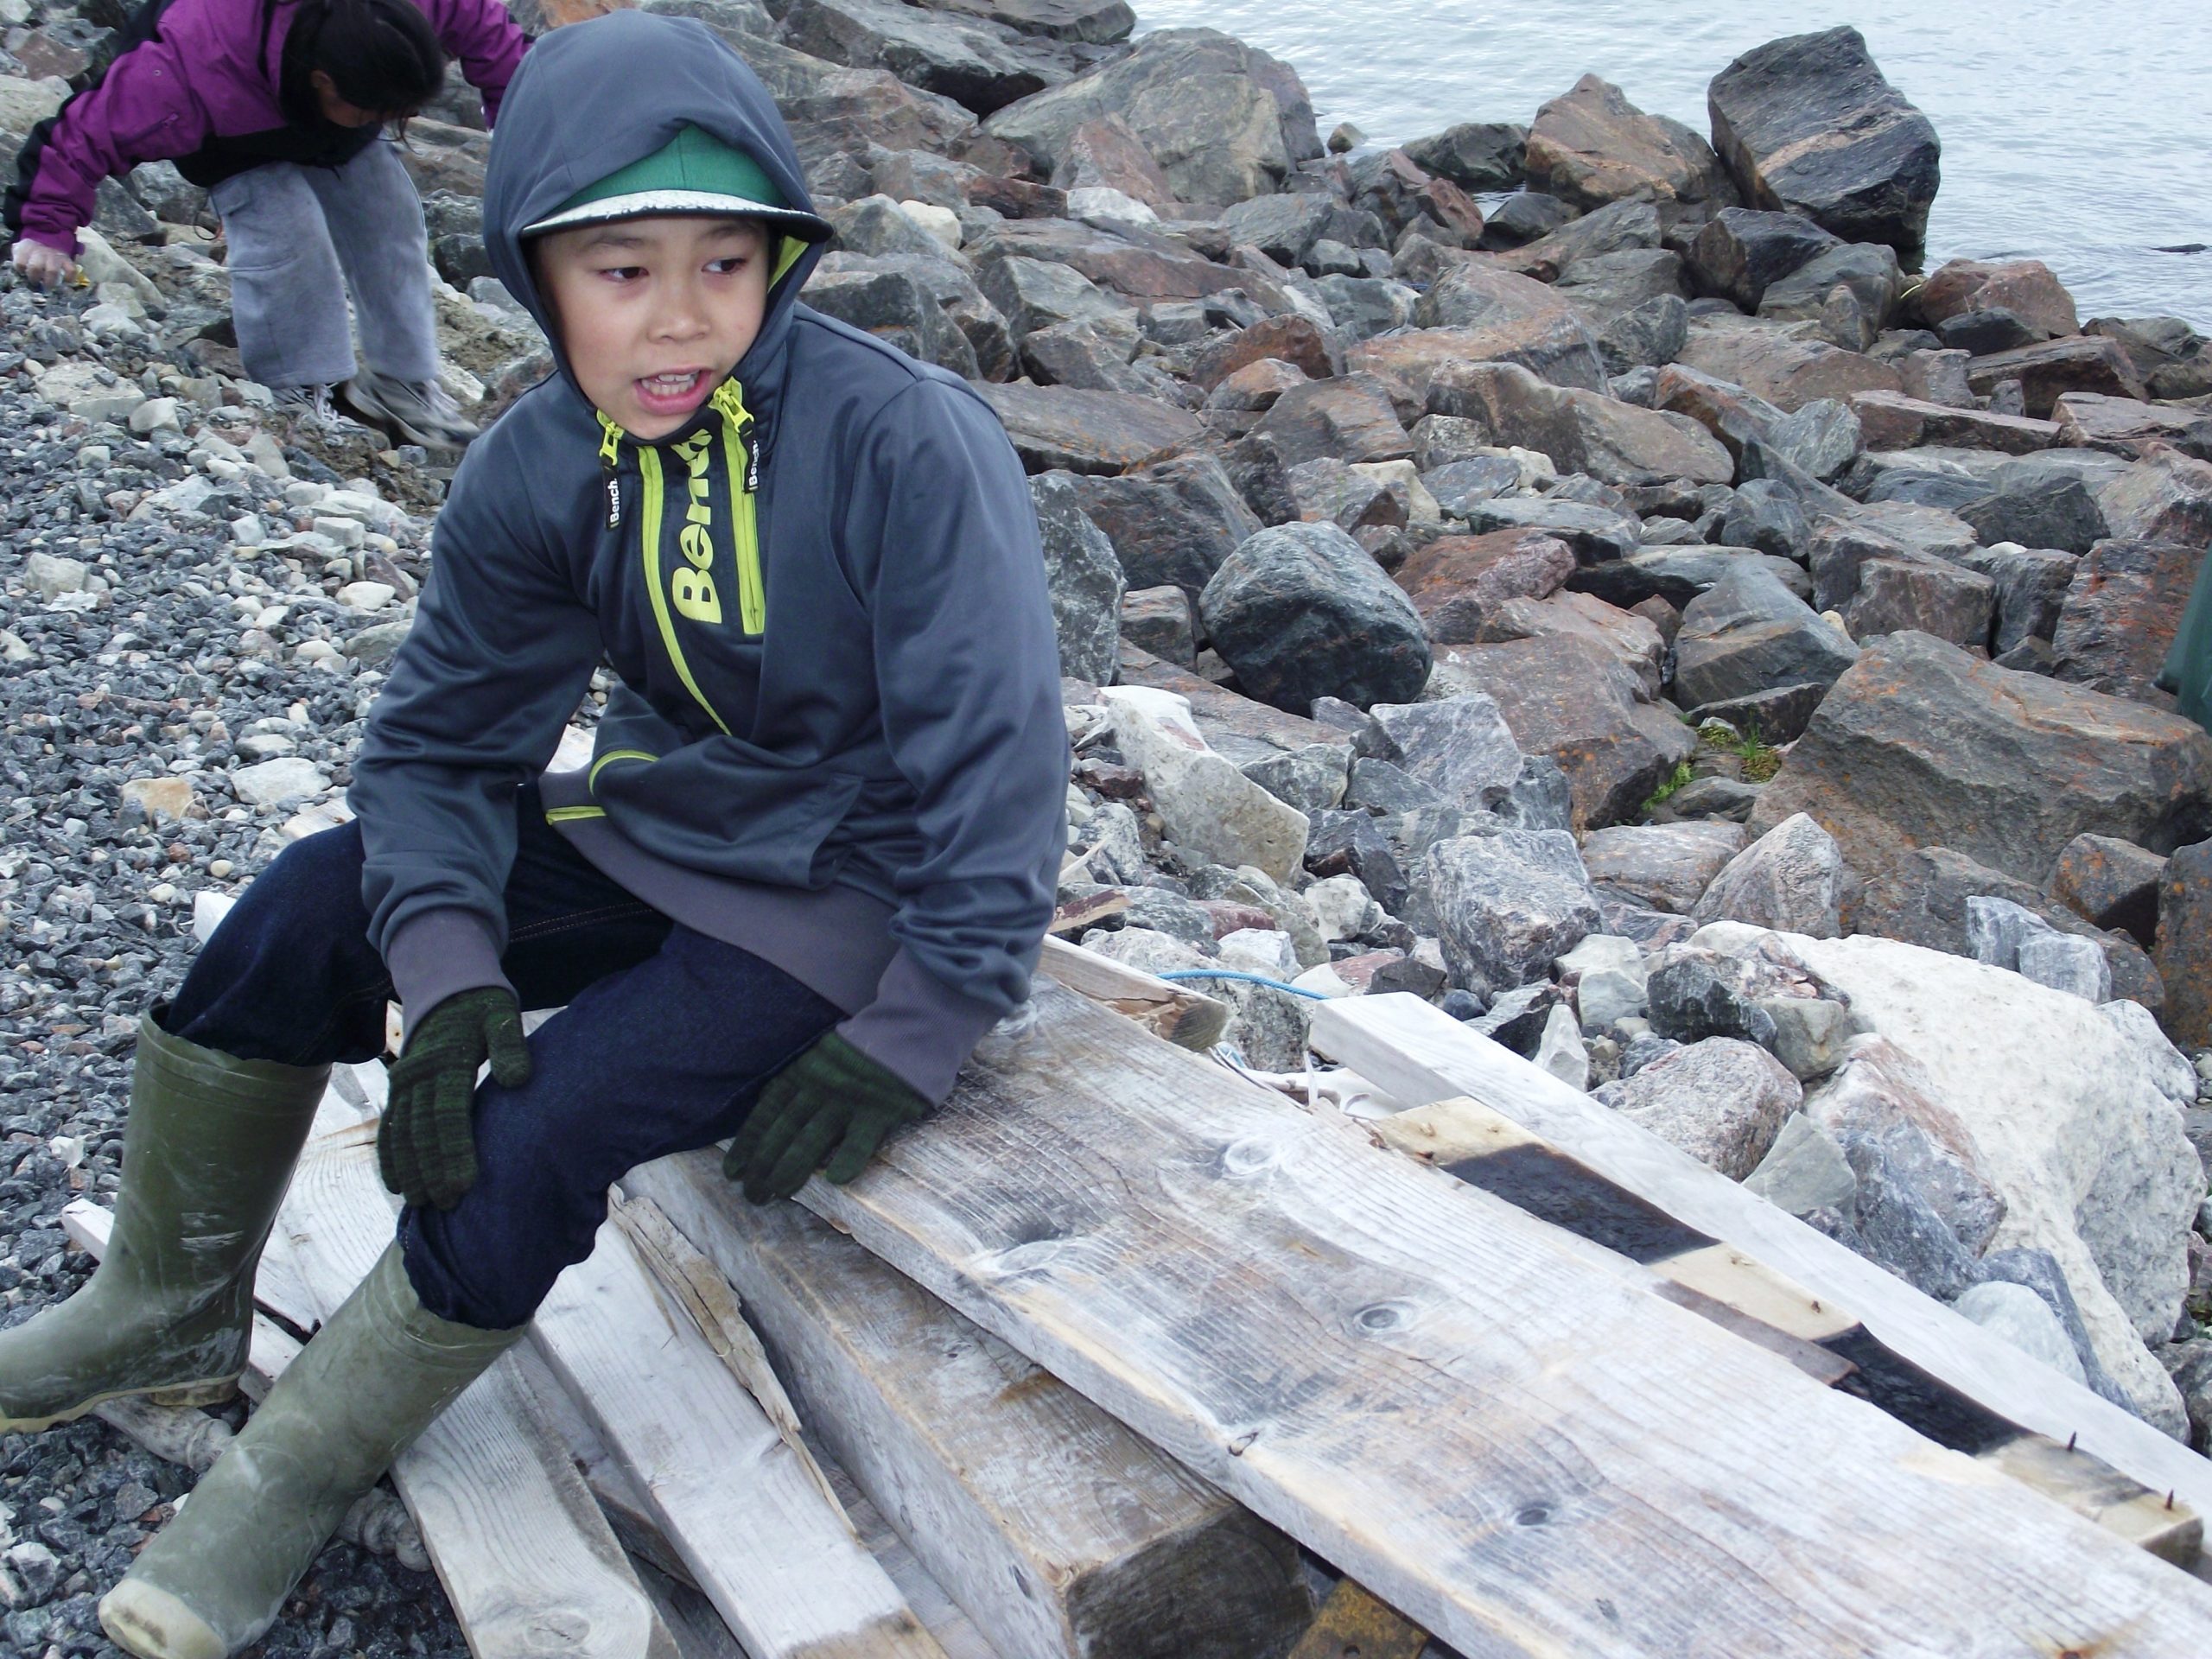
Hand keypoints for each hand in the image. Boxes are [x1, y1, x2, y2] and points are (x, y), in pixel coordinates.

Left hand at [11, 239, 77, 287]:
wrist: (48, 241)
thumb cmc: (32, 251)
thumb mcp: (20, 249)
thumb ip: (18, 257)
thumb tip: (19, 271)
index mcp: (27, 248)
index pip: (20, 262)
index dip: (21, 270)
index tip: (22, 273)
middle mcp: (41, 252)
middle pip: (35, 268)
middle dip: (34, 278)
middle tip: (35, 283)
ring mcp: (55, 256)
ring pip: (52, 271)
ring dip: (49, 282)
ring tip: (48, 286)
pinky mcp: (67, 260)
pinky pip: (71, 270)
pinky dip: (69, 278)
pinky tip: (66, 281)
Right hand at [378, 987, 530, 1210]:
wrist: (446, 985)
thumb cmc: (483, 1006)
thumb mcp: (501, 1015)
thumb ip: (510, 1045)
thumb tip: (518, 1079)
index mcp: (447, 1060)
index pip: (449, 1115)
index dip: (454, 1152)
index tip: (464, 1185)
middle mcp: (419, 1075)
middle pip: (422, 1131)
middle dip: (431, 1170)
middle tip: (445, 1206)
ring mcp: (405, 1083)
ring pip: (402, 1133)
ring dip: (409, 1169)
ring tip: (421, 1204)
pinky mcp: (400, 1089)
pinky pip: (390, 1126)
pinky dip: (390, 1155)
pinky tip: (397, 1184)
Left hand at [724, 1032, 928, 1204]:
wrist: (909, 1026)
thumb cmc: (864, 1046)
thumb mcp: (821, 1055)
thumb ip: (801, 1082)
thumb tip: (771, 1109)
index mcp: (803, 1073)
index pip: (768, 1113)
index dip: (748, 1143)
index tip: (732, 1171)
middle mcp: (819, 1088)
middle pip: (783, 1131)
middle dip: (763, 1165)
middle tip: (751, 1195)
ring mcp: (848, 1100)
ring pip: (812, 1140)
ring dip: (791, 1169)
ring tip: (777, 1193)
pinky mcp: (880, 1110)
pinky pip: (861, 1140)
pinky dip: (848, 1159)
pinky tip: (835, 1180)